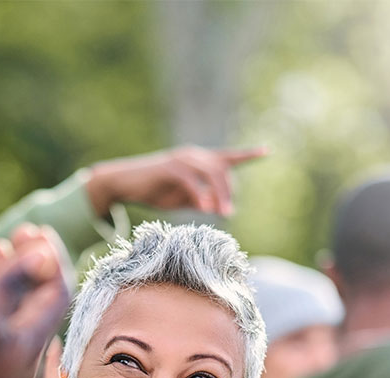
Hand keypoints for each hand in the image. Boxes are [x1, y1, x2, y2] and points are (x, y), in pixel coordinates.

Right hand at [0, 225, 71, 377]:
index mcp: (32, 338)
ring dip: (9, 280)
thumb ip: (11, 288)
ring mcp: (8, 364)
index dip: (51, 258)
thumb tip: (43, 253)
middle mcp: (27, 352)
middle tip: (16, 233)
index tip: (36, 231)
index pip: (59, 289)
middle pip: (40, 299)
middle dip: (30, 263)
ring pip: (17, 312)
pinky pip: (0, 330)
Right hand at [85, 145, 267, 217]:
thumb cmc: (153, 191)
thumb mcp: (181, 199)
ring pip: (210, 173)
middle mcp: (192, 156)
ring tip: (223, 213)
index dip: (247, 154)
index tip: (266, 151)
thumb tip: (216, 208)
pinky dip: (199, 194)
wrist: (123, 183)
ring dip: (219, 194)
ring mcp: (181, 160)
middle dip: (229, 191)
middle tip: (228, 213)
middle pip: (222, 169)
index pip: (226, 157)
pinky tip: (204, 209)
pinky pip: (191, 181)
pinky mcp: (169, 168)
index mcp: (197, 161)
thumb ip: (200, 200)